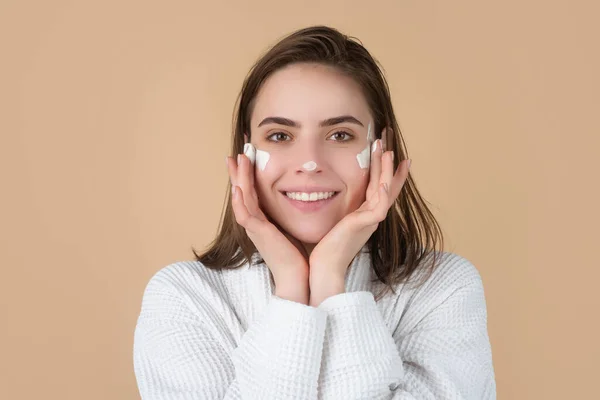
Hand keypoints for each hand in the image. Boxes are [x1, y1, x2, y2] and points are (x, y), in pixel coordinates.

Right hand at [226, 152, 309, 303]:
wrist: (297, 277)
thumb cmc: (298, 255)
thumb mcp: (292, 227)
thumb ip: (290, 214)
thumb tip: (303, 198)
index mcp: (262, 220)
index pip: (251, 193)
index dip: (246, 176)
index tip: (244, 158)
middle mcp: (255, 223)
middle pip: (241, 193)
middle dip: (237, 173)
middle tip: (233, 154)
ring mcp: (255, 229)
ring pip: (241, 199)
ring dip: (238, 179)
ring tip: (237, 161)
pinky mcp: (259, 235)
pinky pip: (245, 216)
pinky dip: (241, 202)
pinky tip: (238, 189)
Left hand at [308, 138, 410, 305]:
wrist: (324, 268)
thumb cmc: (325, 248)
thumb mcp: (333, 221)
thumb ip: (336, 208)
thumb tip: (321, 193)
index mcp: (365, 214)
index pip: (380, 186)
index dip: (386, 169)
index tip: (390, 150)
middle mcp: (372, 215)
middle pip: (387, 183)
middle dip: (388, 160)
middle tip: (388, 138)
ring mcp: (371, 220)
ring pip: (385, 190)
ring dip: (386, 170)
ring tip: (387, 151)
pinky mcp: (367, 225)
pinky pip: (380, 206)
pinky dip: (384, 193)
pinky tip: (385, 181)